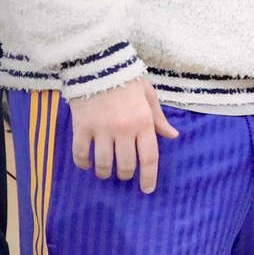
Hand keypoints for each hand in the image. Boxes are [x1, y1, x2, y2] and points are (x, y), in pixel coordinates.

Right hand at [68, 77, 179, 193]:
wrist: (99, 64)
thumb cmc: (128, 80)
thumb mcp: (150, 96)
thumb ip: (159, 119)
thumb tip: (173, 136)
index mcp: (144, 122)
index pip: (149, 157)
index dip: (149, 177)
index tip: (147, 190)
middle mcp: (124, 130)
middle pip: (125, 165)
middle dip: (125, 175)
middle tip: (123, 175)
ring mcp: (101, 130)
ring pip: (103, 163)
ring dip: (104, 172)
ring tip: (105, 172)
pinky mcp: (81, 128)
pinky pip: (81, 154)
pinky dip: (83, 163)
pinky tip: (86, 164)